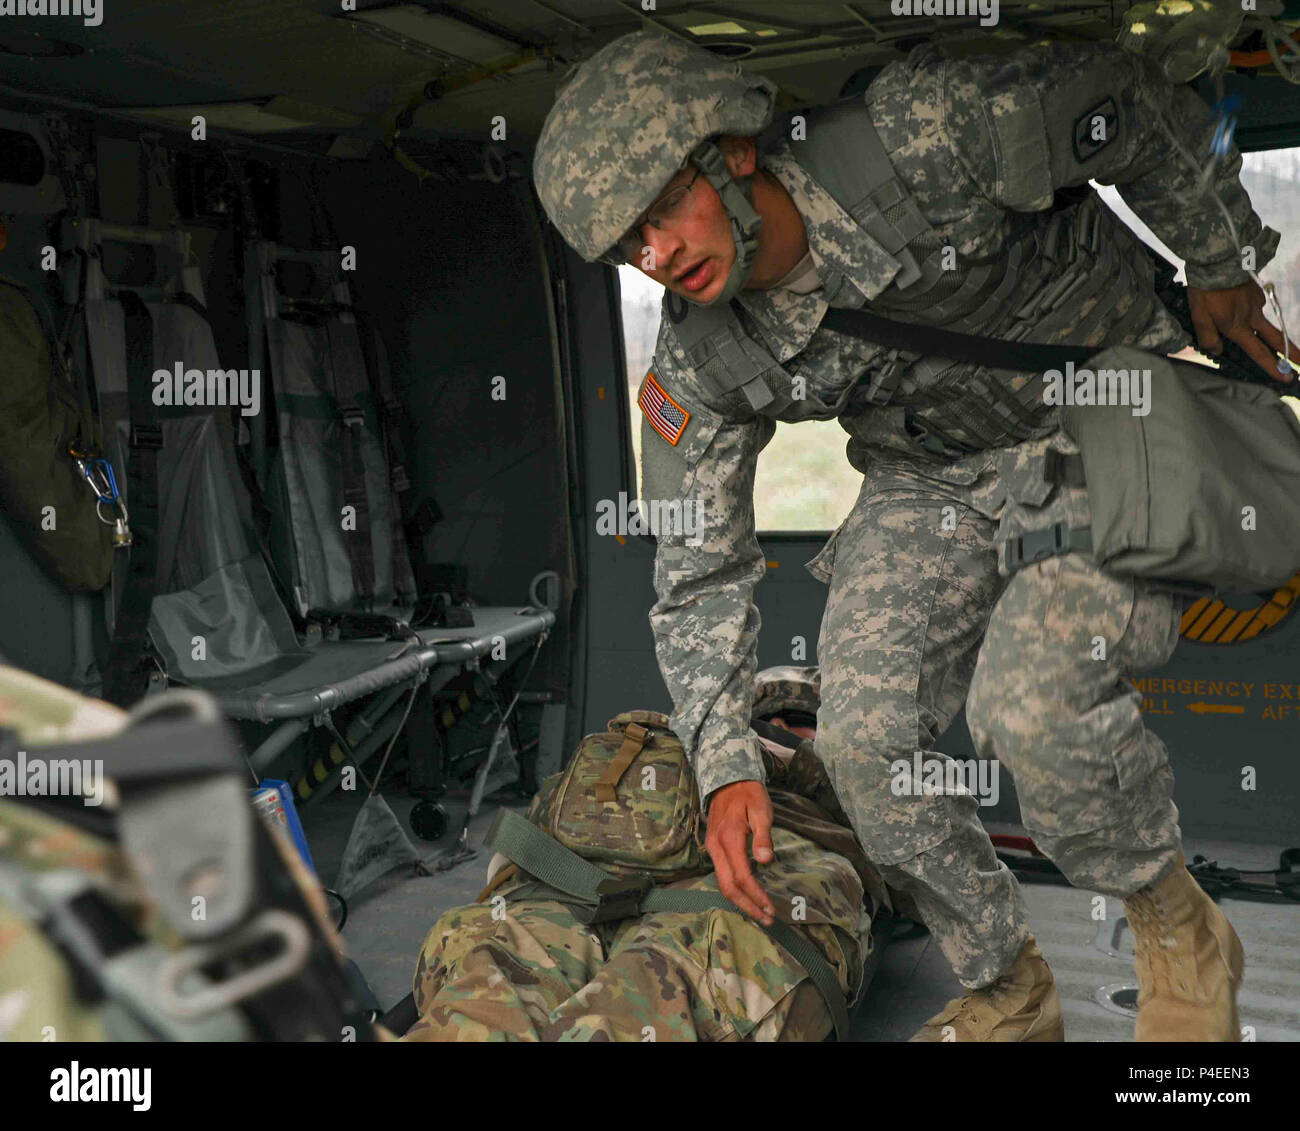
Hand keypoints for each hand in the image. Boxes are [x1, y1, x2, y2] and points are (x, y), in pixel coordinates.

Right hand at [705, 779, 775, 925]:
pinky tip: (748, 894)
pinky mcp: (714, 847)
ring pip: (723, 883)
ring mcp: (713, 848)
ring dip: (741, 901)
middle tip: (767, 919)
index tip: (771, 908)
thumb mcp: (761, 809)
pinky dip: (735, 889)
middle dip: (747, 906)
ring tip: (760, 912)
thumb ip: (763, 836)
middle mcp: (716, 847)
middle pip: (728, 887)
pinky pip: (722, 874)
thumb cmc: (749, 793)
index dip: (756, 895)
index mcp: (729, 838)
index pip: (742, 876)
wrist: (727, 779)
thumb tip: (765, 860)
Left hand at [1187, 281, 1299, 380]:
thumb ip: (1207, 336)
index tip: (1286, 377)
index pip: (1257, 352)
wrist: (1218, 258)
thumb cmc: (1206, 290)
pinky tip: (1236, 305)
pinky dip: (1249, 311)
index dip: (1271, 366)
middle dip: (1291, 352)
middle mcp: (1252, 317)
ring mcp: (1257, 303)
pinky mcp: (1257, 291)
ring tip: (1254, 330)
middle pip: (1275, 338)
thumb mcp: (1198, 316)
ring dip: (1267, 331)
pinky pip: (1255, 306)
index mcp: (1237, 326)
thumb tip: (1218, 351)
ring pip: (1265, 322)